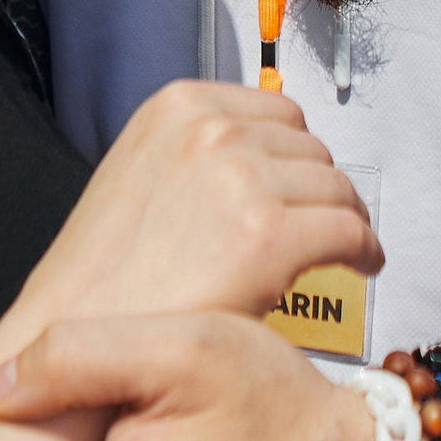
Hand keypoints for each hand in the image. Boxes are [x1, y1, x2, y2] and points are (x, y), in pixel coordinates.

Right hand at [21, 78, 379, 327]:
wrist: (76, 335)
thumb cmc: (103, 278)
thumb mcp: (138, 176)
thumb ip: (194, 156)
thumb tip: (258, 162)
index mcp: (178, 105)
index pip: (275, 111)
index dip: (297, 153)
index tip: (304, 180)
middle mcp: (212, 129)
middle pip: (310, 148)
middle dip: (319, 187)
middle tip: (323, 223)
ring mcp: (242, 178)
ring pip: (336, 188)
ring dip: (346, 217)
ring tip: (348, 247)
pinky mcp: (269, 235)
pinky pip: (349, 231)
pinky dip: (364, 249)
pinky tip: (361, 265)